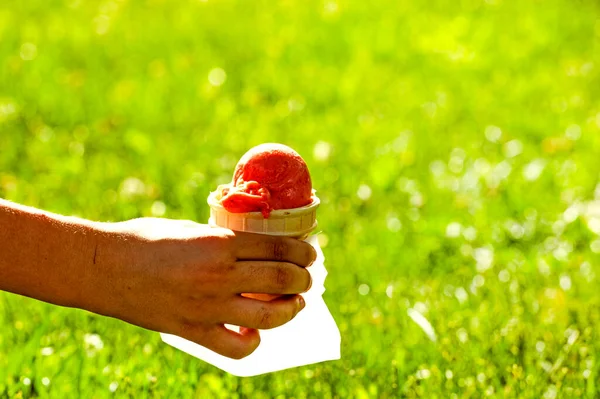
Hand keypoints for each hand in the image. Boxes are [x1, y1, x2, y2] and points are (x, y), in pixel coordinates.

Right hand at [89, 218, 315, 358]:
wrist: (103, 267)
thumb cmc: (145, 239)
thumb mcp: (190, 228)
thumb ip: (224, 240)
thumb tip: (257, 248)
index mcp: (219, 243)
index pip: (278, 248)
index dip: (302, 251)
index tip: (310, 254)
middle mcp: (219, 275)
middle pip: (282, 280)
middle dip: (304, 279)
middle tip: (307, 278)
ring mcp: (207, 306)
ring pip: (269, 316)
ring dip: (291, 309)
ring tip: (295, 303)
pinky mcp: (192, 330)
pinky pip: (236, 346)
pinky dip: (253, 342)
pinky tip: (255, 331)